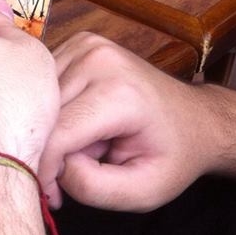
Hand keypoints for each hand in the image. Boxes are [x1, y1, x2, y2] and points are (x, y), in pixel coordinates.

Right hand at [39, 32, 211, 211]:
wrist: (196, 118)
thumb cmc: (172, 156)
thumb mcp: (143, 192)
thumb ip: (92, 187)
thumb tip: (53, 166)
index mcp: (119, 94)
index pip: (57, 133)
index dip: (47, 169)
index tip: (53, 193)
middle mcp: (98, 59)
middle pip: (45, 113)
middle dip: (50, 147)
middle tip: (76, 168)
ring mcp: (87, 44)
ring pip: (39, 95)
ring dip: (50, 125)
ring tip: (83, 140)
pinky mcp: (79, 41)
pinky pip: (45, 80)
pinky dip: (52, 106)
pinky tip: (77, 117)